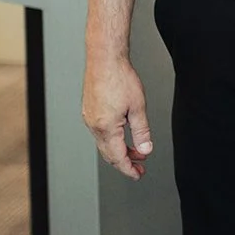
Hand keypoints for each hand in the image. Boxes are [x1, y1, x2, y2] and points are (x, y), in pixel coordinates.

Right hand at [81, 56, 152, 179]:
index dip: (128, 169)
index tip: (138, 175)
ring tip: (136, 151)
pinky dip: (112, 139)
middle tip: (140, 167)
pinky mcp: (89, 111)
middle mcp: (94, 126)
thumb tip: (145, 150)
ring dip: (120, 150)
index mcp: (106, 128)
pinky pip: (100, 133)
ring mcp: (89, 118)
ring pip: (104, 143)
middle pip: (109, 153)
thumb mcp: (138, 107)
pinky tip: (122, 136)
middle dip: (125, 162)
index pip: (117, 157)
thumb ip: (142, 131)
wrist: (104, 59)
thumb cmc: (120, 78)